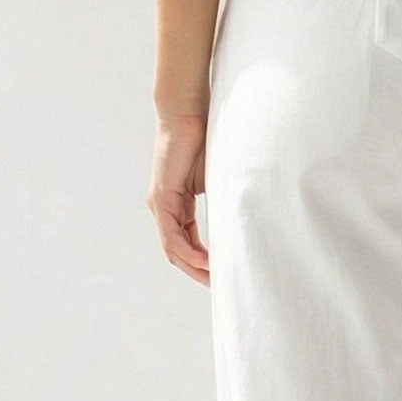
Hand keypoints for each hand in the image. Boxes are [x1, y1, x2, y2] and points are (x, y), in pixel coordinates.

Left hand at [149, 111, 210, 284]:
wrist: (188, 113)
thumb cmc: (204, 139)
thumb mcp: (217, 179)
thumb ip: (222, 201)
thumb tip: (241, 219)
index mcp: (177, 205)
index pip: (187, 242)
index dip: (202, 262)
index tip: (222, 274)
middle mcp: (164, 208)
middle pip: (177, 252)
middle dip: (197, 272)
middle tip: (219, 287)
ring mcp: (160, 204)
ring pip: (173, 248)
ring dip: (193, 267)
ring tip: (214, 280)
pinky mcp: (161, 198)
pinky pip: (172, 234)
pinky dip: (187, 250)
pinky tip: (204, 261)